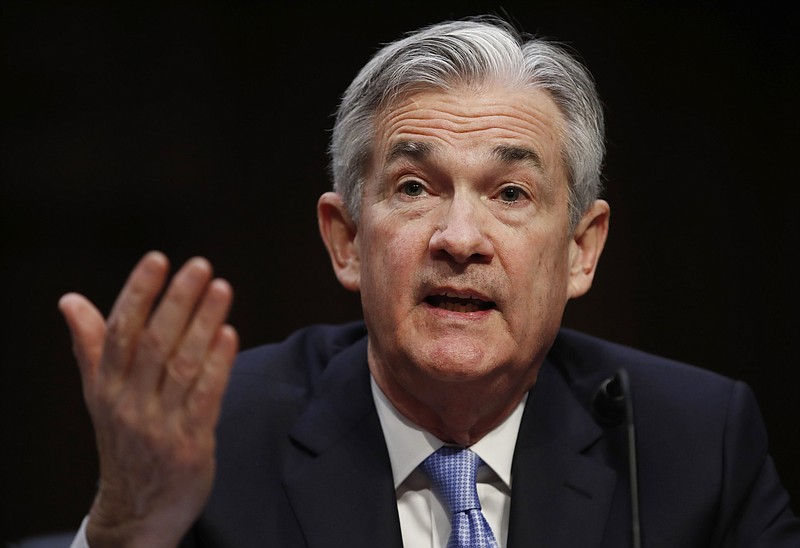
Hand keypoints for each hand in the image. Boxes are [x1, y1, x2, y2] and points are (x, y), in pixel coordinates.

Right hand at [59, 251, 238, 547]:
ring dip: (204, 324)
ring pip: (182, 366)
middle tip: (200, 266)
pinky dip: (218, 365)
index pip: (120, 331)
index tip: (157, 260)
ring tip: (221, 289)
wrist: (137, 509)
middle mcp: (129, 401)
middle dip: (177, 301)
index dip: (138, 293)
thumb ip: (91, 345)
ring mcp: (160, 423)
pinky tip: (229, 335)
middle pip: (154, 343)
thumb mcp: (100, 394)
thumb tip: (70, 301)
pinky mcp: (190, 443)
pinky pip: (205, 398)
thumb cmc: (125, 439)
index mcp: (107, 385)